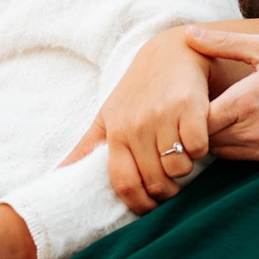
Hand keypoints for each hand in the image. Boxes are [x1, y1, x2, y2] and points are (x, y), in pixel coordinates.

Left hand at [90, 26, 214, 213]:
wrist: (171, 52)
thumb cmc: (137, 91)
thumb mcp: (108, 116)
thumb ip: (86, 148)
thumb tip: (57, 175)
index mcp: (116, 132)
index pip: (124, 183)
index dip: (140, 204)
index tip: (150, 207)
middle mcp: (137, 125)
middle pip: (155, 181)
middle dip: (167, 191)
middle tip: (172, 183)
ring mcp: (163, 115)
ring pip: (178, 168)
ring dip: (185, 170)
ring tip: (182, 157)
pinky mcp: (190, 107)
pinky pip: (198, 148)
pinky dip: (201, 150)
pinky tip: (196, 139)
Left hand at [190, 28, 258, 162]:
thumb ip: (225, 43)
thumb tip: (189, 34)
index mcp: (245, 101)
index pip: (196, 119)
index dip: (184, 112)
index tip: (182, 97)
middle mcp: (251, 130)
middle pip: (203, 140)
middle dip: (193, 127)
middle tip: (189, 108)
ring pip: (218, 152)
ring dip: (210, 138)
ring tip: (208, 117)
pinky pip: (238, 158)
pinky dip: (229, 146)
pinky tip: (232, 126)